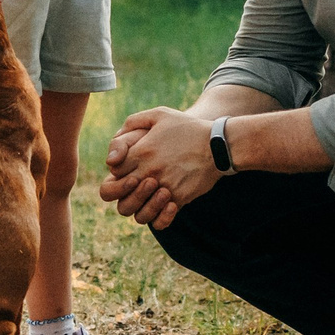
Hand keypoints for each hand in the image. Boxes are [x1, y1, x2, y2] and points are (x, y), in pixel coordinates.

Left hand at [99, 107, 218, 228]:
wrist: (219, 144)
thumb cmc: (188, 128)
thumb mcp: (159, 115)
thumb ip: (133, 122)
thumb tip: (116, 141)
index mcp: (141, 153)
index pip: (114, 172)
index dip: (118, 172)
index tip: (128, 169)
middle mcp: (149, 172)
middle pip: (119, 195)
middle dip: (123, 191)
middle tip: (135, 184)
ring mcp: (164, 188)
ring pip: (136, 211)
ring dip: (139, 206)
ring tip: (149, 195)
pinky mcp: (179, 199)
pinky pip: (159, 220)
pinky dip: (158, 217)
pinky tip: (164, 206)